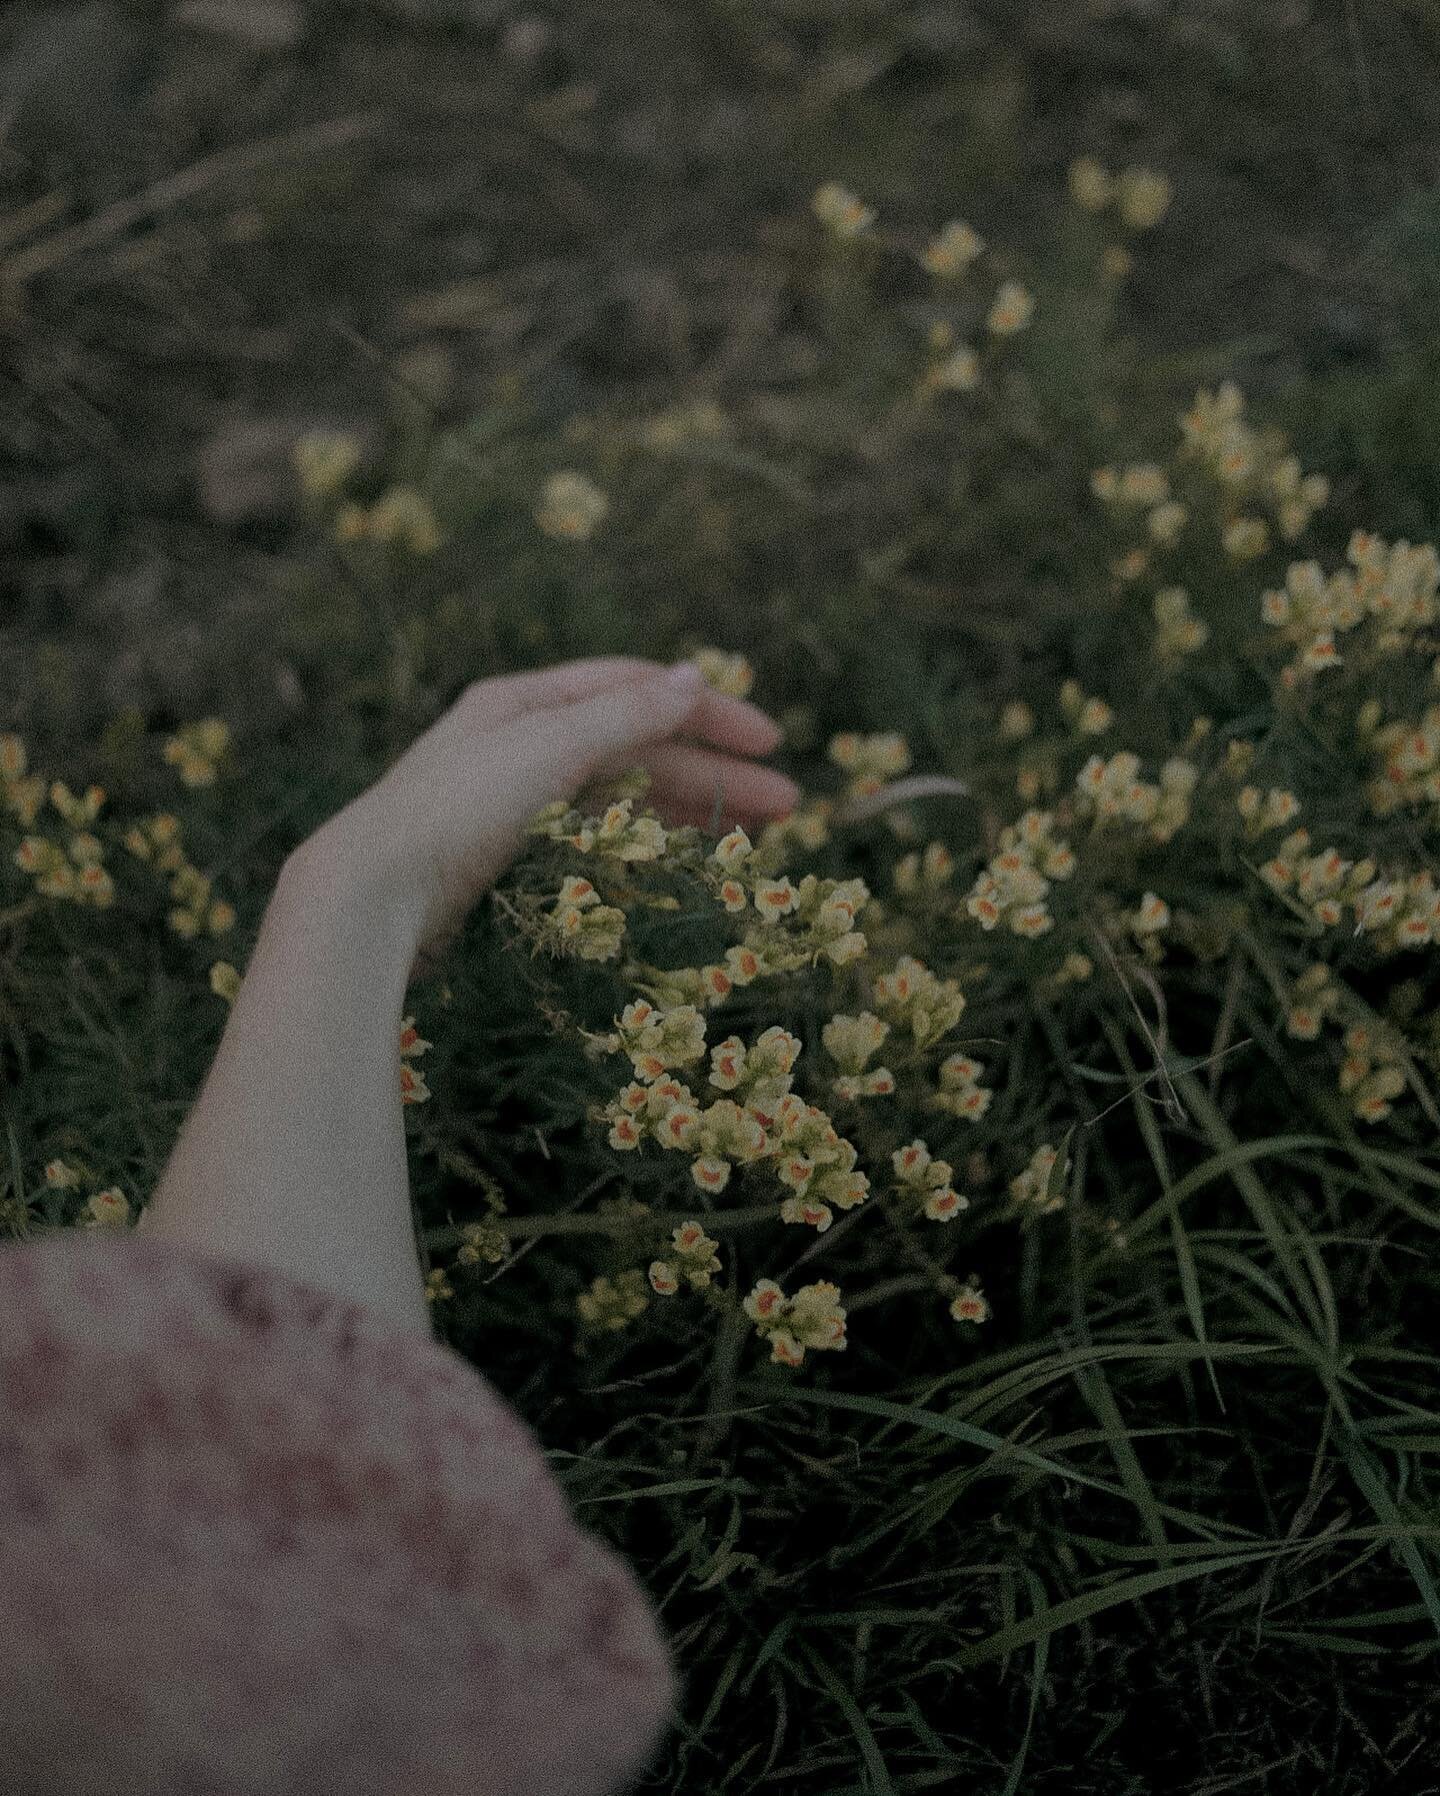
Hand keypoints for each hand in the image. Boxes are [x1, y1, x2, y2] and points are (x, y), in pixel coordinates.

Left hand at [293, 657, 800, 960]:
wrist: (374, 894)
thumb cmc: (457, 808)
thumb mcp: (551, 747)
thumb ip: (628, 714)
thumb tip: (695, 676)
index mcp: (525, 701)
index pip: (636, 690)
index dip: (708, 712)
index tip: (771, 742)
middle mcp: (520, 744)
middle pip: (638, 748)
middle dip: (714, 774)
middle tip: (787, 808)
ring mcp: (513, 803)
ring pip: (622, 798)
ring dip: (690, 813)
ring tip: (752, 843)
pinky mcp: (507, 858)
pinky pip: (594, 841)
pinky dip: (645, 847)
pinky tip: (683, 866)